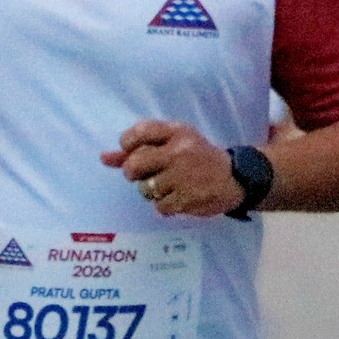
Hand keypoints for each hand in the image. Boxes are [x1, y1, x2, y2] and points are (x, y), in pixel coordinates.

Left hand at [103, 121, 241, 216]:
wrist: (236, 178)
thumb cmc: (197, 158)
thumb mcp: (173, 144)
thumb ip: (137, 150)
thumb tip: (103, 158)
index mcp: (176, 132)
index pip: (138, 132)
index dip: (127, 145)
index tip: (133, 151)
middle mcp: (179, 151)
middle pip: (134, 165)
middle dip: (133, 173)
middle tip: (145, 175)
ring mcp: (183, 175)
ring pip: (145, 189)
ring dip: (152, 191)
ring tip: (169, 186)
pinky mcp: (187, 197)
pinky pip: (159, 206)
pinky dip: (165, 205)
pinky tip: (179, 197)